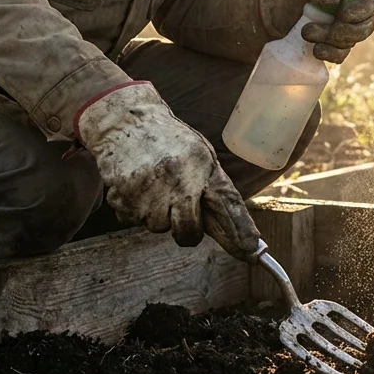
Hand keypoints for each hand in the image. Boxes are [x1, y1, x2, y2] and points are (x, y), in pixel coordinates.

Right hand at [77, 82, 261, 259]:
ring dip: (158, 215)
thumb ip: (216, 189)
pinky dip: (136, 210)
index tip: (252, 252)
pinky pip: (133, 221)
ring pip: (158, 228)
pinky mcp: (121, 199)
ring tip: (154, 186)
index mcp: (199, 167)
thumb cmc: (168, 140)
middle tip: (180, 210)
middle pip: (188, 233)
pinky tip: (137, 186)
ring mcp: (146, 191)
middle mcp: (175, 180)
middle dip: (188, 231)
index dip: (239, 233)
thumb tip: (240, 231)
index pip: (225, 206)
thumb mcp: (200, 156)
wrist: (122, 121)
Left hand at [259, 0, 373, 62]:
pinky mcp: (332, 45)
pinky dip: (330, 54)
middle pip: (366, 25)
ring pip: (352, 41)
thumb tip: (336, 0)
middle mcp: (350, 9)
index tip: (343, 15)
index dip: (362, 11)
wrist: (269, 13)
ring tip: (306, 33)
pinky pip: (341, 55)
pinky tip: (315, 50)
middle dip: (345, 31)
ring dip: (331, 40)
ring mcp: (342, 28)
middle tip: (321, 28)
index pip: (369, 1)